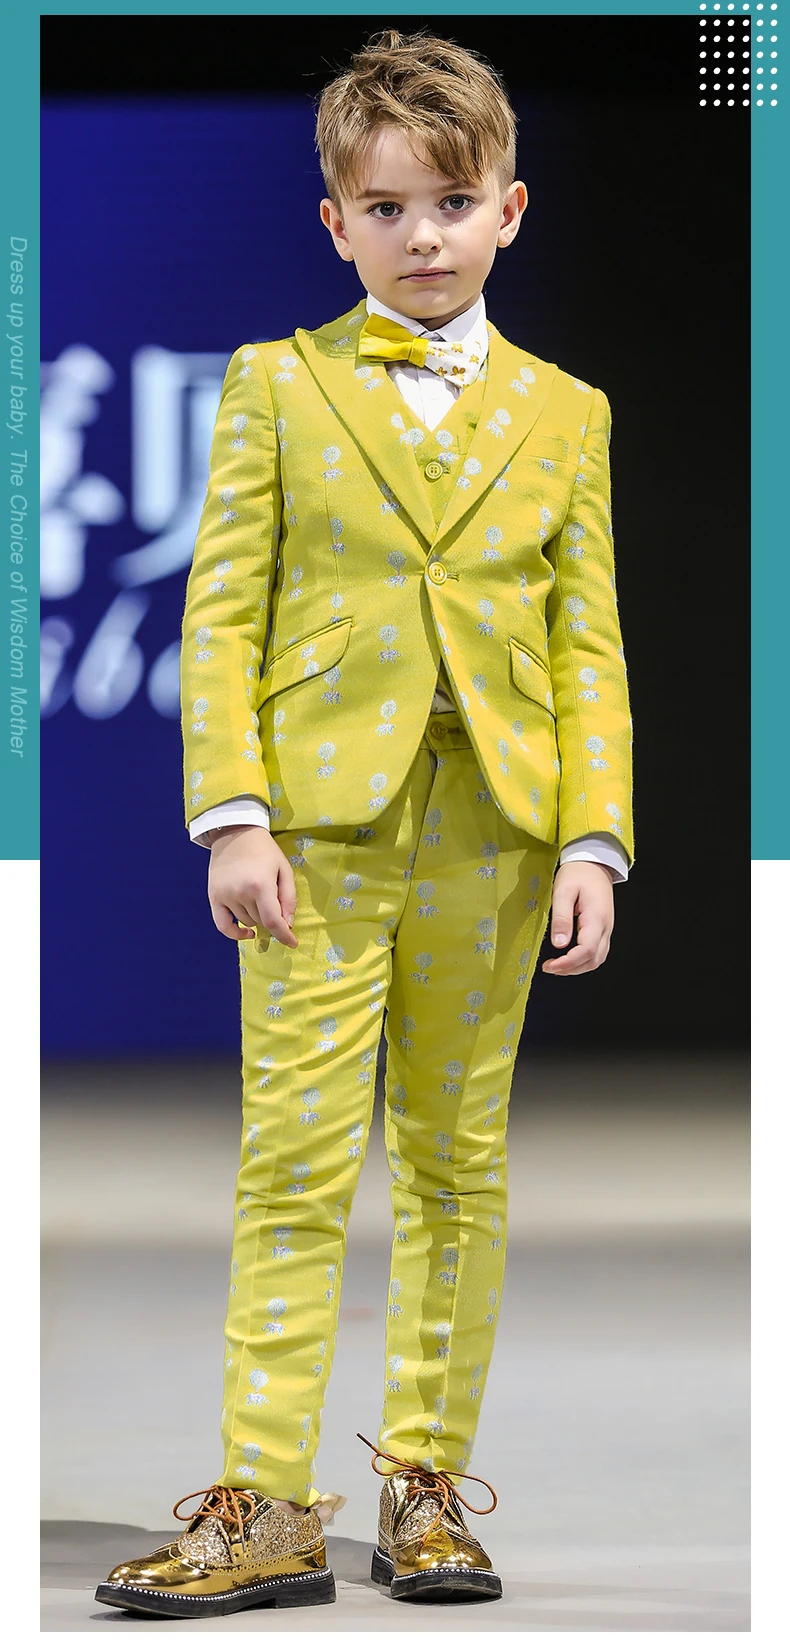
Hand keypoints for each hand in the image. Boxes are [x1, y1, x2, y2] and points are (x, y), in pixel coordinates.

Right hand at [207, 826, 297, 948]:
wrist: (235, 833)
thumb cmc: (264, 850)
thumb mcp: (284, 869)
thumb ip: (289, 897)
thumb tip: (288, 923)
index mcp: (261, 885)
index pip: (273, 921)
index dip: (284, 936)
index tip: (292, 943)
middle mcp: (240, 893)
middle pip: (261, 922)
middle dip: (272, 917)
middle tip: (274, 900)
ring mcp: (225, 896)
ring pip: (247, 922)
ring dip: (256, 917)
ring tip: (258, 898)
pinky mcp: (213, 897)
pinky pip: (223, 925)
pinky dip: (235, 933)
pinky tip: (246, 933)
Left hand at [541, 860, 613, 975]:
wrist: (594, 862)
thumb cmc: (578, 873)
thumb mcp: (563, 891)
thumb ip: (562, 918)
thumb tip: (559, 944)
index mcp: (596, 918)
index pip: (586, 951)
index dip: (568, 963)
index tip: (550, 966)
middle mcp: (606, 927)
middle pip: (594, 960)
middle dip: (572, 969)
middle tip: (550, 967)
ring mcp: (607, 929)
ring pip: (597, 959)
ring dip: (578, 967)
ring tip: (557, 965)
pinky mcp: (603, 928)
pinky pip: (597, 951)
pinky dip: (583, 960)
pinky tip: (568, 957)